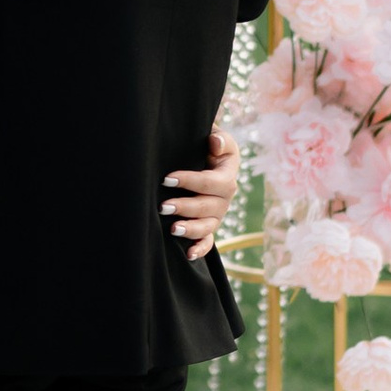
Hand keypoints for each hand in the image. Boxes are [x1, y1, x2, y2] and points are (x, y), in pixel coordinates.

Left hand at [162, 126, 240, 263]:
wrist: (206, 157)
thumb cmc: (208, 145)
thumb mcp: (217, 136)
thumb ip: (219, 138)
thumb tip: (214, 143)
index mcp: (227, 176)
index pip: (211, 182)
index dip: (190, 180)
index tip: (167, 178)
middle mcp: (225, 198)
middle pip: (208, 207)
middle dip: (185, 207)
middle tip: (162, 206)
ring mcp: (217, 214)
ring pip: (208, 226)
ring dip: (191, 229)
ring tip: (172, 229)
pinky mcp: (209, 225)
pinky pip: (209, 241)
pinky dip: (200, 248)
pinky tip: (188, 254)